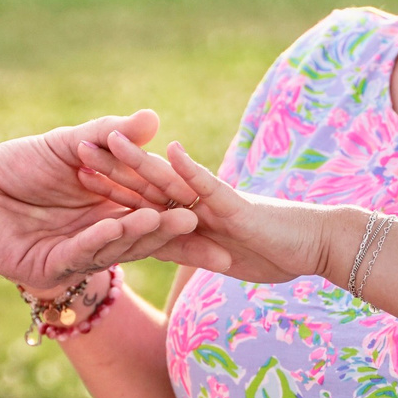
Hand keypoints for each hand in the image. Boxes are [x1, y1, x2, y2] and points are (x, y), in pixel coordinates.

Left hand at [0, 109, 198, 293]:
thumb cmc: (16, 166)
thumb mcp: (69, 145)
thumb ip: (109, 135)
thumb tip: (153, 118)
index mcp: (110, 211)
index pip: (155, 213)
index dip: (184, 213)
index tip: (218, 211)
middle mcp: (99, 238)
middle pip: (144, 238)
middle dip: (174, 232)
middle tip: (203, 222)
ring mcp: (75, 257)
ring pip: (116, 248)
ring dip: (142, 234)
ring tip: (169, 220)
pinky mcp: (48, 270)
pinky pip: (79, 254)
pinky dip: (100, 240)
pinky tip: (118, 226)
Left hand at [76, 131, 354, 288]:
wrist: (320, 245)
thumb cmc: (276, 251)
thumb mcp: (217, 259)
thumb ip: (186, 250)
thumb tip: (157, 250)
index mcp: (187, 218)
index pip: (140, 201)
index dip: (111, 187)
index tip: (79, 171)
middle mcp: (196, 207)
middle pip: (145, 186)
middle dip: (111, 170)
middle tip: (77, 146)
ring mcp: (214, 205)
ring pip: (169, 182)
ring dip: (139, 163)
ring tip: (110, 139)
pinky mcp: (236, 208)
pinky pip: (210, 189)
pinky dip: (192, 171)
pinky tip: (170, 152)